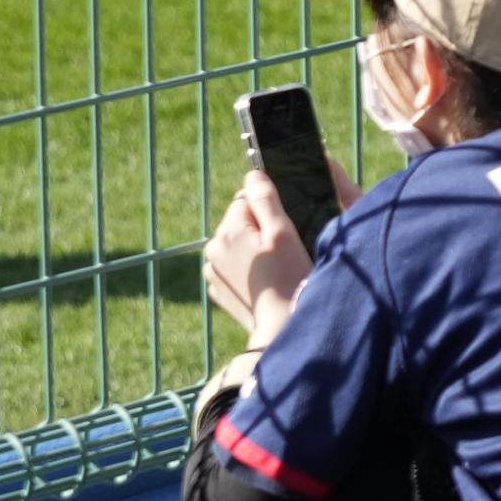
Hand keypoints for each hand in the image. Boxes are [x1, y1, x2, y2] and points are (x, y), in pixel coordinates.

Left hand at [204, 171, 313, 345]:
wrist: (281, 326)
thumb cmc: (288, 276)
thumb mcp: (282, 232)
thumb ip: (265, 198)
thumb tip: (253, 174)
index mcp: (227, 231)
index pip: (246, 200)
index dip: (269, 211)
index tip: (283, 231)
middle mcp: (212, 249)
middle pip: (240, 222)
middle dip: (259, 230)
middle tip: (281, 252)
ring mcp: (212, 272)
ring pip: (237, 244)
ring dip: (252, 250)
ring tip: (274, 269)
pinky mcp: (218, 290)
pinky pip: (234, 267)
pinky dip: (247, 269)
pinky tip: (264, 282)